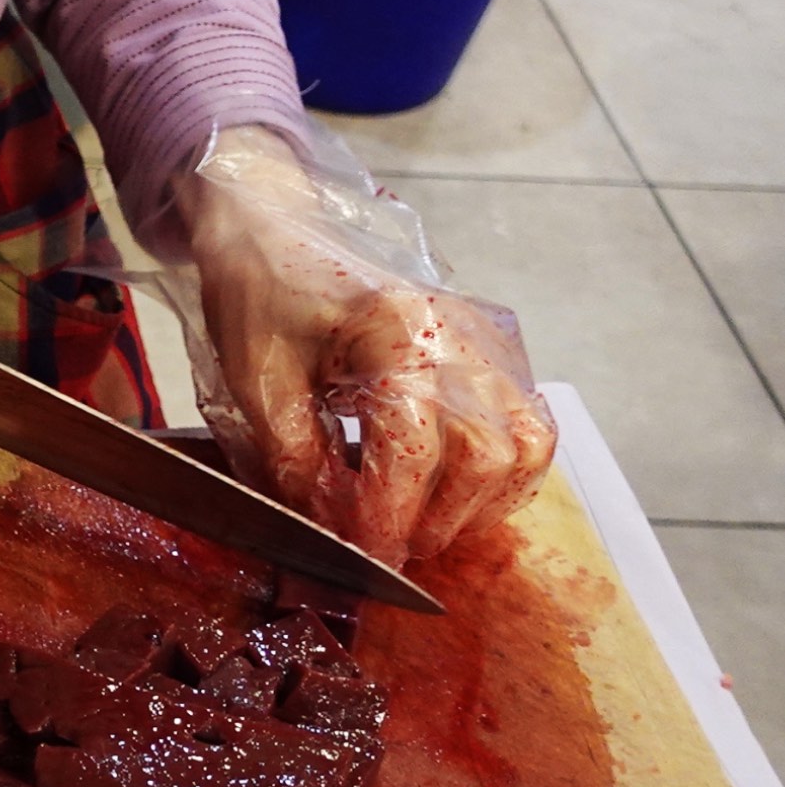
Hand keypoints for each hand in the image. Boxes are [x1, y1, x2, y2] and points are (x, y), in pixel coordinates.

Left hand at [176, 129, 555, 565]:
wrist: (276, 228)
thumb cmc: (259, 295)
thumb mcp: (256, 381)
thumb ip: (294, 459)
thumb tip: (324, 530)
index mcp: (398, 332)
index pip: (413, 448)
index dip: (387, 515)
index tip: (362, 557)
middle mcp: (459, 334)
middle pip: (486, 455)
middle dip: (437, 518)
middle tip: (387, 550)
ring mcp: (486, 339)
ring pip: (524, 445)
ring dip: (478, 503)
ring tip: (421, 526)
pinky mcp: (493, 347)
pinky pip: (529, 423)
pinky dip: (503, 472)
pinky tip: (454, 493)